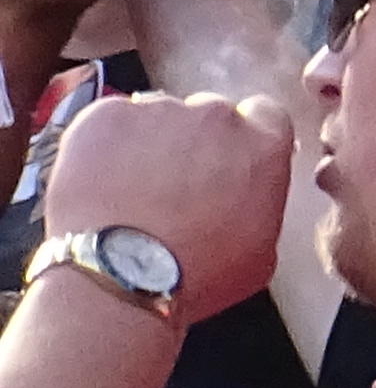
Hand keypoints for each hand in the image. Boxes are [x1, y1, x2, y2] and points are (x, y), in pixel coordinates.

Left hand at [38, 93, 291, 322]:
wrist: (119, 277)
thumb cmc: (195, 276)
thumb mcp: (261, 252)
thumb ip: (263, 205)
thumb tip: (250, 202)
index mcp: (264, 145)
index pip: (263, 114)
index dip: (241, 138)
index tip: (225, 161)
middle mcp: (217, 115)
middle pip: (206, 113)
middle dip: (192, 142)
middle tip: (171, 185)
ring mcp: (160, 110)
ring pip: (155, 115)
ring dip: (147, 142)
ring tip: (128, 188)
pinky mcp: (106, 116)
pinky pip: (107, 119)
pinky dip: (103, 144)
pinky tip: (99, 180)